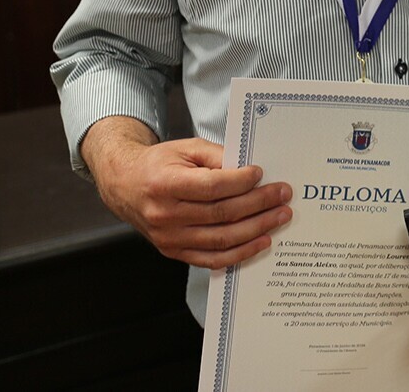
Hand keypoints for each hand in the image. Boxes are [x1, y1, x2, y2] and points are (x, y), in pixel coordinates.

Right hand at [84, 122, 291, 268]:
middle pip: (222, 214)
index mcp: (165, 185)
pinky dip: (239, 253)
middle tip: (283, 195)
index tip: (262, 174)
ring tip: (280, 218)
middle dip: (259, 204)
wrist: (124, 185)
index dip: (242, 182)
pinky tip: (261, 242)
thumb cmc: (158, 164)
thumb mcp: (186, 148)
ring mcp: (169, 238)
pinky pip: (211, 259)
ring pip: (221, 240)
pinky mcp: (173, 252)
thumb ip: (218, 157)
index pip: (213, 187)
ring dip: (257, 230)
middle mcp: (166, 215)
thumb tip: (251, 170)